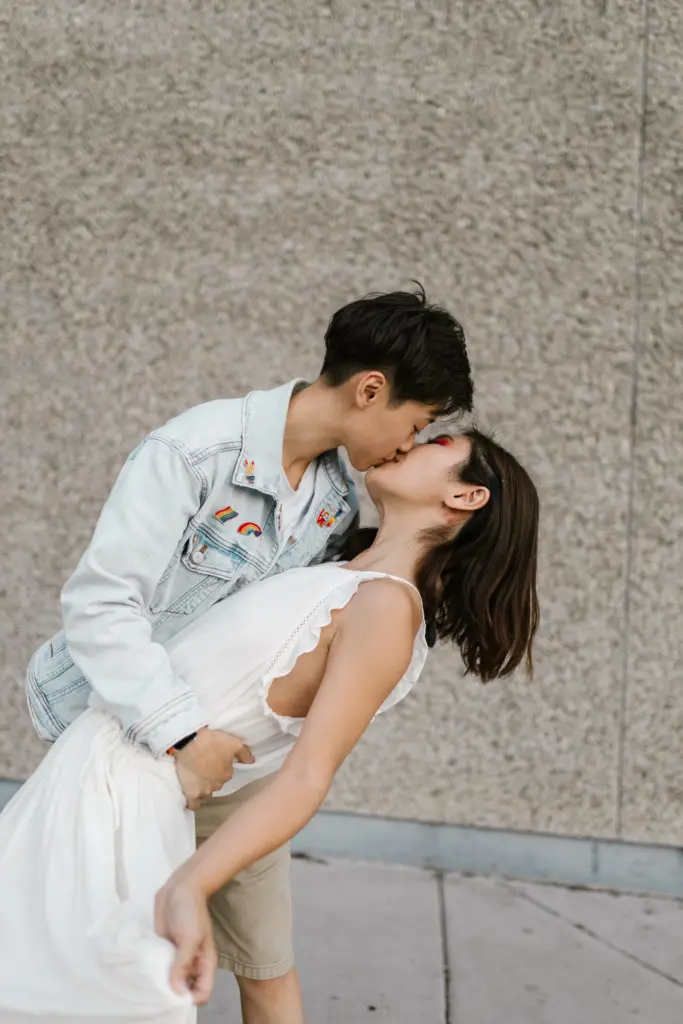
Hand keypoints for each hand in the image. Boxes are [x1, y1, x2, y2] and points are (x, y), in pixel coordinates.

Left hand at [155, 873, 216, 1004]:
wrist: (179, 888)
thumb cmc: (190, 911)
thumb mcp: (190, 938)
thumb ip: (183, 965)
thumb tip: (176, 992)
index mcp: (204, 963)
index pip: (202, 993)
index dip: (190, 999)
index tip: (174, 997)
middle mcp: (191, 965)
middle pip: (185, 990)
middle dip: (173, 995)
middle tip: (157, 993)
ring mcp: (177, 958)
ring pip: (170, 981)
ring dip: (161, 984)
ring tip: (148, 984)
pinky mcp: (164, 950)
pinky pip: (159, 968)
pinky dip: (153, 972)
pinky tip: (144, 973)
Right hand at [174, 728, 253, 810]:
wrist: (188, 743)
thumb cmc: (211, 741)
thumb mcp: (234, 742)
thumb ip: (244, 754)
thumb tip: (252, 762)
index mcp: (227, 774)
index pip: (226, 774)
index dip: (220, 767)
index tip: (213, 760)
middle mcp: (218, 785)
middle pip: (216, 783)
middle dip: (211, 777)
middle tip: (203, 766)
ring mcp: (204, 791)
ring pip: (206, 793)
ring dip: (202, 787)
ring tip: (195, 776)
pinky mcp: (191, 795)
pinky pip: (194, 804)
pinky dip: (194, 802)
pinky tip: (192, 795)